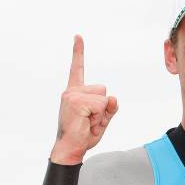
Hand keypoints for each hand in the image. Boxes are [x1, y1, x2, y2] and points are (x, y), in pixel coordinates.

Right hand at [50, 35, 117, 164]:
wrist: (71, 148)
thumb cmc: (84, 134)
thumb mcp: (102, 120)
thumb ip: (110, 108)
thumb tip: (114, 97)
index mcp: (75, 92)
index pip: (78, 69)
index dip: (78, 52)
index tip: (78, 36)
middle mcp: (72, 91)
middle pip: (104, 89)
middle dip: (103, 107)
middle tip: (90, 120)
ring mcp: (73, 95)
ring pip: (104, 98)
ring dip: (101, 113)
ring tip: (88, 122)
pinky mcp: (76, 101)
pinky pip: (102, 105)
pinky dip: (100, 117)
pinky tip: (87, 123)